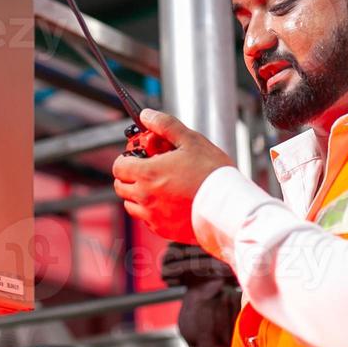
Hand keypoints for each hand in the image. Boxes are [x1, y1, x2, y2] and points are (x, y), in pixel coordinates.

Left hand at [112, 109, 233, 242]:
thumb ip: (165, 125)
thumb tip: (147, 115)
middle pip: (121, 186)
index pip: (119, 166)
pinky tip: (169, 201)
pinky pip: (147, 220)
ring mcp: (153, 216)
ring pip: (131, 205)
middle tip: (149, 168)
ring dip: (138, 194)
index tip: (138, 155)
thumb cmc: (212, 174)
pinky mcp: (163, 231)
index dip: (126, 158)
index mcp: (148, 174)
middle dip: (130, 175)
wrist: (229, 206)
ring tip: (160, 185)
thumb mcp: (190, 140)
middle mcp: (145, 197)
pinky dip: (151, 211)